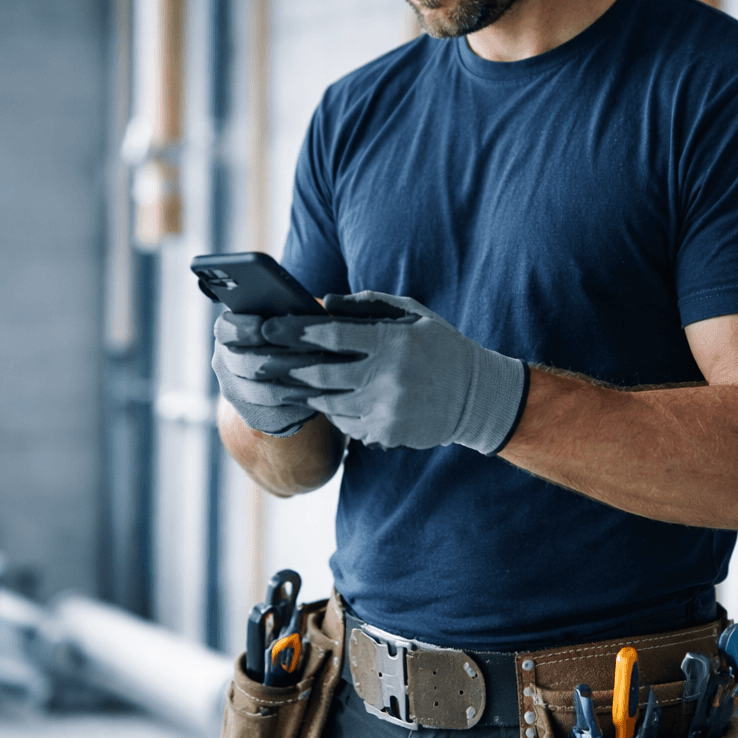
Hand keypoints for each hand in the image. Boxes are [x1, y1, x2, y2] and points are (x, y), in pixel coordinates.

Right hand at [211, 310, 324, 437]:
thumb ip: (289, 313)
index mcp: (228, 332)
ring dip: (297, 385)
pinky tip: (321, 397)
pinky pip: (275, 415)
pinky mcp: (252, 416)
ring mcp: (235, 392)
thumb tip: (306, 316)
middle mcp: (225, 362)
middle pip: (248, 364)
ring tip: (325, 377)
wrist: (285, 370)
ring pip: (264, 393)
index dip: (242, 329)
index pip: (226, 330)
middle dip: (285, 359)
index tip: (262, 325)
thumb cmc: (292, 333)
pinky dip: (300, 407)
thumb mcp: (288, 318)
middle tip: (317, 354)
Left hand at [264, 292, 528, 452]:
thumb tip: (325, 303)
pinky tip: (335, 399)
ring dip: (309, 391)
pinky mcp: (386, 434)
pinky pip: (346, 424)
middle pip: (319, 376)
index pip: (331, 337)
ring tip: (291, 380)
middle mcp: (386, 379)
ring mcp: (385, 411)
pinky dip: (335, 411)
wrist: (477, 397)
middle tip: (260, 362)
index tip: (268, 327)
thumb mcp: (413, 314)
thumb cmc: (440, 347)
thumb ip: (368, 305)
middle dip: (285, 368)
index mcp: (391, 343)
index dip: (295, 331)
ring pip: (328, 404)